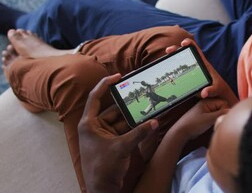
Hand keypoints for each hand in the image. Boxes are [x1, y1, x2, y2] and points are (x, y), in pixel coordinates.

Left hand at [78, 74, 159, 192]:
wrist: (102, 189)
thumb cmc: (103, 168)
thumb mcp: (121, 148)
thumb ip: (139, 133)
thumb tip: (155, 122)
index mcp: (89, 124)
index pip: (96, 97)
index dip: (106, 85)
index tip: (118, 76)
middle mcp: (95, 127)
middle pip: (113, 109)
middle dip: (128, 104)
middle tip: (142, 95)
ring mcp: (104, 136)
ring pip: (121, 120)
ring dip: (134, 117)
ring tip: (148, 108)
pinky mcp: (112, 144)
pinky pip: (125, 131)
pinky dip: (135, 128)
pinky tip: (147, 123)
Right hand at [165, 39, 238, 106]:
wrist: (218, 94)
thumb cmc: (218, 89)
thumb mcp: (216, 89)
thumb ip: (211, 90)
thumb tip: (204, 93)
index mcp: (203, 64)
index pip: (196, 49)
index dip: (190, 44)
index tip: (183, 44)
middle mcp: (195, 65)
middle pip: (184, 54)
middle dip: (176, 49)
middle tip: (168, 50)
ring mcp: (190, 71)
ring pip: (179, 62)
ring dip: (171, 59)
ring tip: (164, 59)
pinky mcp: (187, 78)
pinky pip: (178, 71)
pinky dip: (171, 69)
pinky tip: (165, 72)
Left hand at [171, 98, 228, 140]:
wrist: (181, 132)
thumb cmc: (194, 124)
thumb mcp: (209, 119)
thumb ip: (221, 114)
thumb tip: (232, 112)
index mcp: (207, 101)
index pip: (223, 103)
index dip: (224, 110)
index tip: (220, 118)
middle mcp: (207, 104)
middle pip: (222, 107)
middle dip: (222, 115)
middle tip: (217, 122)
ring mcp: (205, 110)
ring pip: (218, 113)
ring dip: (218, 119)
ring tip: (214, 124)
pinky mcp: (204, 117)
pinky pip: (214, 117)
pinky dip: (215, 121)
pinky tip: (212, 126)